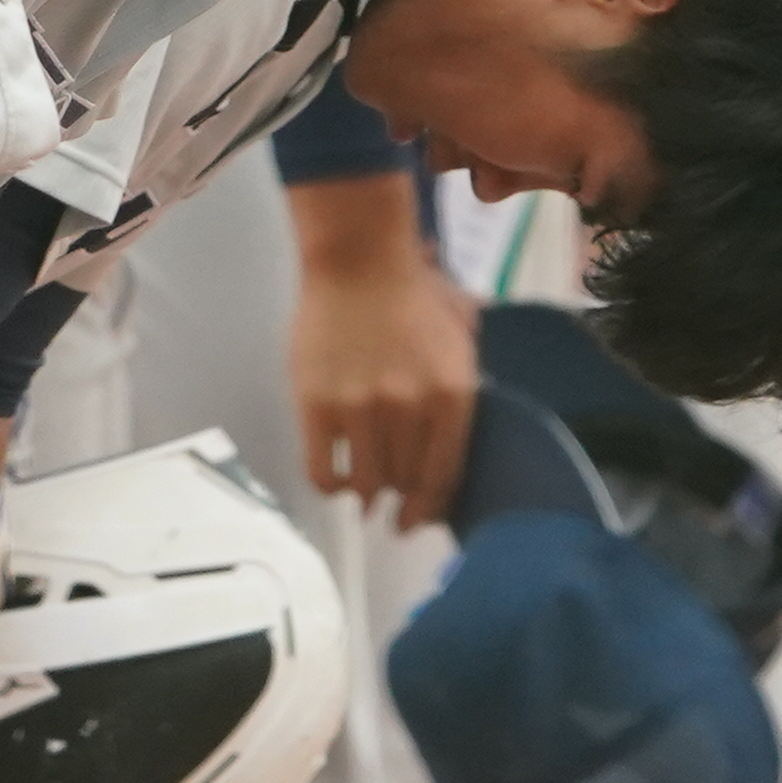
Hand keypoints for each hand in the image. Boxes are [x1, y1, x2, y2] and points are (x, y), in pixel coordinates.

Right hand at [286, 182, 479, 519]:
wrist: (358, 260)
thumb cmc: (414, 295)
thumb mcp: (462, 339)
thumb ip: (463, 390)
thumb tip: (453, 442)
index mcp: (453, 394)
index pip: (444, 475)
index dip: (430, 508)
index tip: (416, 521)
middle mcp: (410, 408)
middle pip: (404, 481)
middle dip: (399, 496)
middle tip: (389, 500)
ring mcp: (361, 410)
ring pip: (365, 482)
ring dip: (365, 492)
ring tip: (361, 489)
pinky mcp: (317, 407)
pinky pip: (322, 470)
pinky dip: (330, 484)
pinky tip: (335, 477)